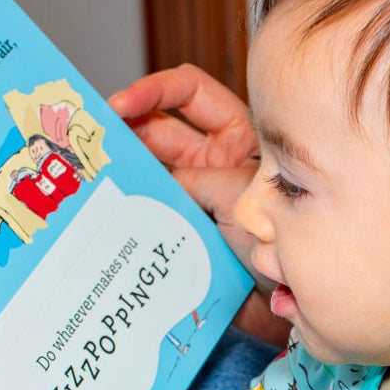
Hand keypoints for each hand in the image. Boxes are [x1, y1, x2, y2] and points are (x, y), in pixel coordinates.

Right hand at [109, 65, 288, 345]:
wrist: (296, 297)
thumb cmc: (286, 239)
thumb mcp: (242, 197)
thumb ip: (201, 181)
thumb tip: (161, 180)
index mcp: (234, 135)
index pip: (188, 93)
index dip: (152, 91)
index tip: (118, 106)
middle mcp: (212, 163)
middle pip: (159, 134)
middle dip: (126, 134)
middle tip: (92, 145)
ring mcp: (196, 201)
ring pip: (151, 180)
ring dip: (126, 181)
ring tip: (93, 182)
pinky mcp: (185, 238)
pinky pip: (153, 224)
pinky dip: (133, 224)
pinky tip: (109, 225)